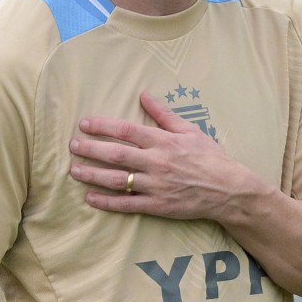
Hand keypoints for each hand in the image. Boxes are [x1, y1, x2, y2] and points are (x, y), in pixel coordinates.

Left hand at [69, 91, 249, 219]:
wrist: (229, 189)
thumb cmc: (210, 157)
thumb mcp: (190, 130)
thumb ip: (164, 114)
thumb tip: (144, 95)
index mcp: (163, 141)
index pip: (126, 131)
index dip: (103, 127)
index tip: (84, 124)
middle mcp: (156, 162)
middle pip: (116, 154)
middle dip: (91, 149)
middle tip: (73, 146)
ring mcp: (155, 186)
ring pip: (117, 180)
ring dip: (93, 175)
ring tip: (74, 170)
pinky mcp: (157, 206)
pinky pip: (127, 204)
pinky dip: (107, 202)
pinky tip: (90, 198)